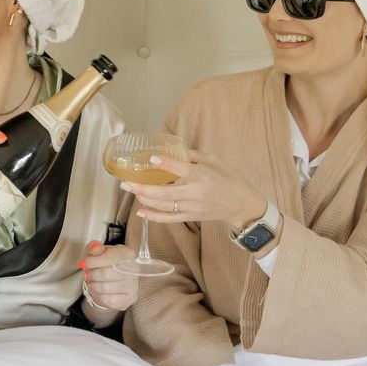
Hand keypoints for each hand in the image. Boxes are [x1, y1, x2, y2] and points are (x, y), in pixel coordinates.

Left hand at [78, 240, 141, 314]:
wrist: (111, 281)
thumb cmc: (104, 264)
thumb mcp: (98, 251)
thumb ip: (95, 247)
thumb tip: (95, 249)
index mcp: (127, 254)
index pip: (110, 257)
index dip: (94, 261)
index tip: (84, 263)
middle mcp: (134, 269)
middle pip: (106, 274)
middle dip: (92, 274)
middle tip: (88, 274)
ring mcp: (133, 285)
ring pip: (106, 288)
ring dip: (94, 285)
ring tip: (93, 282)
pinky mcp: (130, 298)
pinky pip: (109, 299)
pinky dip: (100, 296)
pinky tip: (101, 291)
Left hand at [122, 148, 265, 228]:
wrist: (240, 203)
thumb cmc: (227, 178)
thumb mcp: (212, 159)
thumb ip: (190, 154)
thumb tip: (169, 147)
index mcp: (200, 175)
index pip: (180, 168)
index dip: (164, 163)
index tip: (150, 158)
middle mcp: (194, 192)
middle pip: (164, 192)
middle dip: (143, 187)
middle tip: (125, 182)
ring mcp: (191, 207)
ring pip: (163, 205)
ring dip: (144, 199)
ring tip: (130, 190)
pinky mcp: (190, 216)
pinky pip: (169, 219)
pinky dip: (153, 216)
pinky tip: (140, 212)